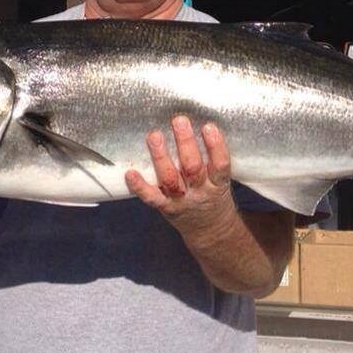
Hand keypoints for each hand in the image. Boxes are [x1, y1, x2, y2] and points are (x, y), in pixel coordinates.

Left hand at [125, 116, 236, 241]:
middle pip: (193, 168)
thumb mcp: (222, 180)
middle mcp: (200, 192)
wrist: (211, 231)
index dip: (215, 146)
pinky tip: (130, 173)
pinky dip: (140, 186)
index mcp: (218, 184)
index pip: (220, 164)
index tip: (208, 126)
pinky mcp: (166, 208)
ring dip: (161, 157)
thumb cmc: (215, 196)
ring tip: (155, 135)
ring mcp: (181, 201)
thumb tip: (201, 122)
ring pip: (170, 179)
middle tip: (179, 120)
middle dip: (185, 143)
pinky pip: (152, 198)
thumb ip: (213, 159)